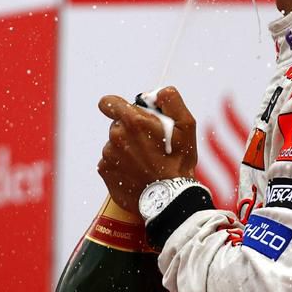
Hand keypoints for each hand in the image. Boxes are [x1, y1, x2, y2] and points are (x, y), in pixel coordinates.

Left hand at [97, 87, 197, 215]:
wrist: (170, 199)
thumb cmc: (179, 161)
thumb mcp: (186, 125)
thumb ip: (171, 100)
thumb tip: (156, 92)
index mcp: (133, 121)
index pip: (108, 102)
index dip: (117, 105)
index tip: (126, 113)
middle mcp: (116, 136)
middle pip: (117, 125)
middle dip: (130, 130)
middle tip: (150, 144)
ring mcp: (109, 155)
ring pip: (114, 144)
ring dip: (126, 149)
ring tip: (145, 162)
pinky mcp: (105, 171)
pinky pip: (110, 161)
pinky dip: (121, 165)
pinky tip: (137, 172)